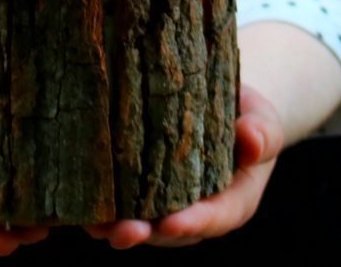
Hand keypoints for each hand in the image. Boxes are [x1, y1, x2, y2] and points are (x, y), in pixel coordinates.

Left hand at [81, 84, 287, 248]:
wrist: (226, 107)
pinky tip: (77, 199)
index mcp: (231, 202)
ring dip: (114, 226)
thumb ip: (262, 133)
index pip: (213, 218)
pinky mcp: (140, 188)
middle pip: (168, 230)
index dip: (192, 222)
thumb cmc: (248, 117)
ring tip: (93, 223)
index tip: (171, 223)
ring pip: (140, 222)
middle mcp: (195, 211)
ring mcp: (166, 204)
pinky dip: (100, 203)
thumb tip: (252, 139)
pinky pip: (120, 202)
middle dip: (144, 233)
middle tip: (121, 232)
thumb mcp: (263, 121)